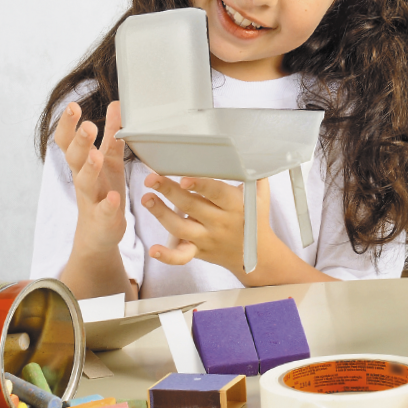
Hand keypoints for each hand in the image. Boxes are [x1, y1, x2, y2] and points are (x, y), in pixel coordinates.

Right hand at [55, 101, 126, 253]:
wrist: (99, 232)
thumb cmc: (103, 189)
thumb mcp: (109, 158)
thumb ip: (112, 132)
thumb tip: (116, 104)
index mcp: (82, 161)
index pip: (68, 140)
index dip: (67, 124)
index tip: (72, 105)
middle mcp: (82, 177)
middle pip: (74, 157)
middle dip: (80, 142)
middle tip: (88, 126)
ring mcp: (91, 198)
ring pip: (85, 182)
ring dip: (90, 168)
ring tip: (96, 156)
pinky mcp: (103, 218)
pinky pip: (104, 211)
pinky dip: (108, 205)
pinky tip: (113, 198)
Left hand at [141, 174, 273, 277]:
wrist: (258, 256)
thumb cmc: (256, 219)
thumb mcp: (261, 196)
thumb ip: (254, 174)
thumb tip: (251, 150)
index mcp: (235, 205)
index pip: (216, 193)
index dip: (200, 185)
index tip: (184, 178)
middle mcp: (220, 223)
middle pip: (191, 206)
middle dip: (170, 191)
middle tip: (152, 178)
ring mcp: (207, 238)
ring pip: (181, 227)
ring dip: (161, 213)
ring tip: (147, 198)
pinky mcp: (199, 251)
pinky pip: (181, 257)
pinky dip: (167, 256)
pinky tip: (153, 249)